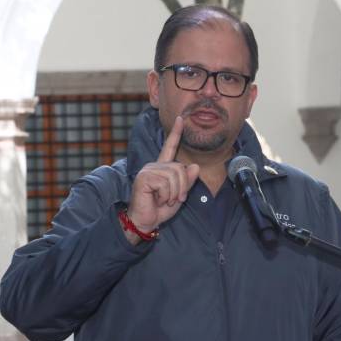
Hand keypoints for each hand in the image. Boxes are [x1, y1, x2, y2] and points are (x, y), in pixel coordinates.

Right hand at [126, 116, 199, 239]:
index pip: (170, 147)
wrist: (144, 221)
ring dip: (173, 193)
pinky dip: (165, 196)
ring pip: (174, 176)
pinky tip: (156, 200)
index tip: (181, 118)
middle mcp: (155, 165)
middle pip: (181, 168)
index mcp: (163, 167)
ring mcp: (148, 170)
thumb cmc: (160, 209)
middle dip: (182, 187)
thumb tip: (195, 166)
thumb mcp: (179, 195)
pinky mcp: (144, 177)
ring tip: (164, 200)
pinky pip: (165, 183)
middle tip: (173, 200)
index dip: (176, 133)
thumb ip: (187, 181)